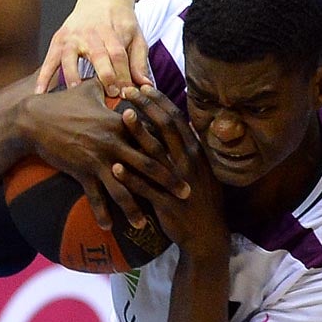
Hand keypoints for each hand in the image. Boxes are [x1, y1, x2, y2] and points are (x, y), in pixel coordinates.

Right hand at [16, 80, 188, 230]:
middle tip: (185, 195)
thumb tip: (125, 79)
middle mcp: (112, 142)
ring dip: (134, 208)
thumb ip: (111, 85)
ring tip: (145, 224)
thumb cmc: (62, 101)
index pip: (152, 138)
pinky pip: (94, 196)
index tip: (188, 161)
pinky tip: (107, 227)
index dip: (171, 150)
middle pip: (147, 166)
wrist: (34, 118)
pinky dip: (101, 213)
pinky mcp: (80, 171)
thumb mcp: (89, 89)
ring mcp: (96, 159)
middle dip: (168, 182)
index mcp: (120, 122)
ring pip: (122, 188)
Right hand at [34, 0, 151, 95]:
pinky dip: (43, 76)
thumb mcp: (136, 35)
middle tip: (107, 96)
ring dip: (72, 77)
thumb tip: (145, 86)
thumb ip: (139, 61)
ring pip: (70, 57)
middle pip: (97, 55)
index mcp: (113, 32)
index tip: (125, 93)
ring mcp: (72, 36)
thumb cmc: (121, 21)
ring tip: (73, 97)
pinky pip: (49, 59)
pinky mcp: (59, 39)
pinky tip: (39, 93)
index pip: (118, 55)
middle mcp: (91, 33)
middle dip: (102, 76)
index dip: (122, 75)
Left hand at [112, 85, 225, 257]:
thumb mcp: (201, 170)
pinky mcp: (167, 203)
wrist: (207, 236)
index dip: (159, 101)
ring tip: (121, 116)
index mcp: (195, 152)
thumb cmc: (199, 199)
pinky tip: (113, 166)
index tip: (142, 85)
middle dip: (146, 107)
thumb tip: (183, 123)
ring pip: (156, 153)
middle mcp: (188, 163)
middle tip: (127, 90)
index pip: (176, 118)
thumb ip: (189, 147)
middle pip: (165, 127)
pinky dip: (130, 177)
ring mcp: (177, 182)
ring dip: (139, 133)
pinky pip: (146, 188)